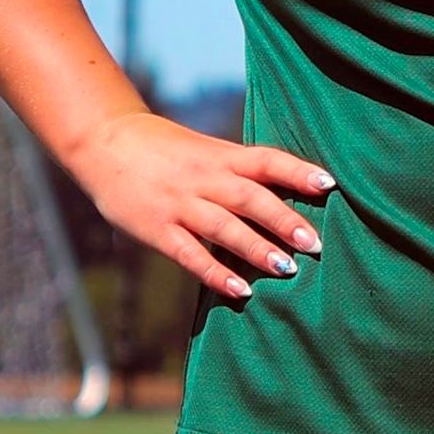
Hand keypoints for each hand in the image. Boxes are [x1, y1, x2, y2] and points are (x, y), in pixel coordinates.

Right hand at [73, 112, 333, 299]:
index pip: (266, 160)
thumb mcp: (204, 150)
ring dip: (257, 249)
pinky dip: (217, 274)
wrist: (104, 142)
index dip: (298, 172)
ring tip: (288, 268)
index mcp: (219, 155)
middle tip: (315, 243)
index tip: (329, 185)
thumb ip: (238, 171)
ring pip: (224, 227)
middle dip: (284, 220)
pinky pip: (191, 255)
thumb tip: (286, 194)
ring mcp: (179, 204)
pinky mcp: (157, 230)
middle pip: (250, 198)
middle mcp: (203, 178)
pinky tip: (242, 291)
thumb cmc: (164, 150)